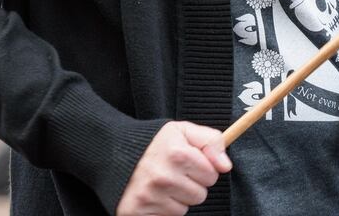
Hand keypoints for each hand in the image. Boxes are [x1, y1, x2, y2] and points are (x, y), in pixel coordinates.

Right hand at [116, 121, 231, 215]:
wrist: (112, 151)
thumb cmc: (152, 142)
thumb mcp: (182, 130)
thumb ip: (211, 141)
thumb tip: (225, 166)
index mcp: (177, 154)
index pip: (211, 175)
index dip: (202, 168)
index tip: (188, 163)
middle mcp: (163, 177)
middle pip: (200, 195)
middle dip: (191, 185)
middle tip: (173, 173)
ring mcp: (149, 196)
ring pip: (184, 209)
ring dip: (176, 199)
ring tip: (161, 183)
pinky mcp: (138, 212)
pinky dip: (162, 209)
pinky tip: (153, 195)